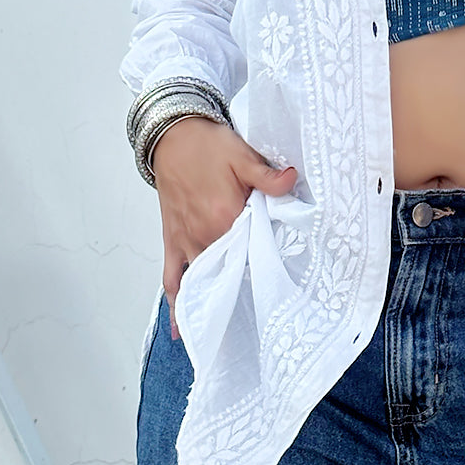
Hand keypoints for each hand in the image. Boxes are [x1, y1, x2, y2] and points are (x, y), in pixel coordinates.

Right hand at [151, 117, 297, 338]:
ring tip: (233, 328)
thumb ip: (268, 175)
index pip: (253, 247)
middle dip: (247, 283)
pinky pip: (172, 277)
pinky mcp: (172, 240)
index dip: (269, 259)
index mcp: (225, 216)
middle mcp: (204, 234)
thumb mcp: (243, 155)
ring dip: (217, 298)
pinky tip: (180, 328)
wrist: (172, 135)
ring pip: (203, 278)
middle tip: (268, 310)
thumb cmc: (208, 145)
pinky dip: (176, 302)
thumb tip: (293, 180)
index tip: (286, 277)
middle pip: (231, 266)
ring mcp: (186, 240)